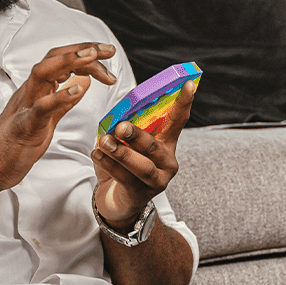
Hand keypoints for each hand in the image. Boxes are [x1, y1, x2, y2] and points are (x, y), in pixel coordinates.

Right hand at [0, 43, 118, 191]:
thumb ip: (65, 101)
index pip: (60, 59)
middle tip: (109, 50)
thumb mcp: (47, 118)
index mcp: (36, 89)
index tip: (107, 53)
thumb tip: (84, 83)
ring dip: (69, 61)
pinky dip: (60, 96)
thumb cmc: (15, 143)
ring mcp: (25, 106)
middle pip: (54, 58)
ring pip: (43, 73)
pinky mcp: (25, 126)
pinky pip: (41, 106)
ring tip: (92, 57)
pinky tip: (79, 89)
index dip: (84, 53)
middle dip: (82, 50)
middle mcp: (29, 91)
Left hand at [91, 80, 195, 227]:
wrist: (116, 201)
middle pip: (154, 146)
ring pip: (141, 166)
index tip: (189, 84)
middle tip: (120, 126)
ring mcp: (157, 180)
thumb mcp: (127, 142)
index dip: (183, 102)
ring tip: (104, 142)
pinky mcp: (141, 195)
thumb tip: (116, 113)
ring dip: (121, 153)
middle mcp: (167, 162)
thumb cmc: (122, 165)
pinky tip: (96, 154)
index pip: (178, 120)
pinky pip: (125, 178)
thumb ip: (126, 126)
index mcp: (166, 143)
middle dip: (136, 135)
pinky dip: (109, 165)